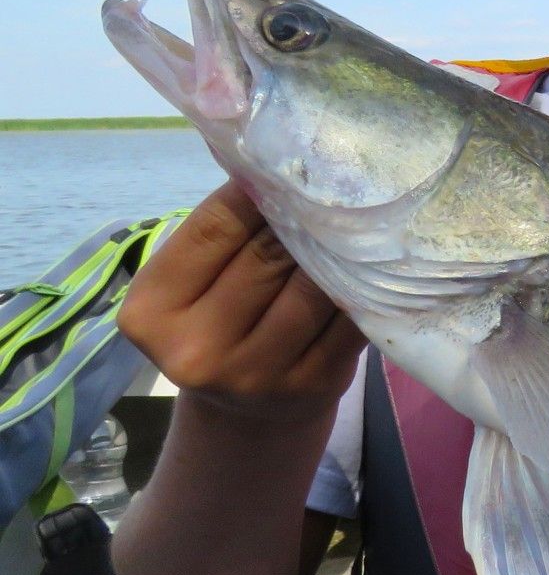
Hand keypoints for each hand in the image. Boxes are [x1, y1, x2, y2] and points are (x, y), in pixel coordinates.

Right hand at [118, 179, 364, 421]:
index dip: (255, 190)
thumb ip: (220, 234)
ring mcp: (258, 373)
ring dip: (339, 246)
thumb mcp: (194, 285)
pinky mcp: (312, 385)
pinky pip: (348, 318)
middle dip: (303, 215)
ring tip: (354, 215)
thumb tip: (271, 160)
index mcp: (153, 312)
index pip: (213, 229)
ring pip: (314, 285)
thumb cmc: (216, 324)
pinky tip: (370, 260)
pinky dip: (361, 284)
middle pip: (267, 255)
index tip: (286, 162)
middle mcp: (197, 349)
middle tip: (332, 181)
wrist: (245, 413)